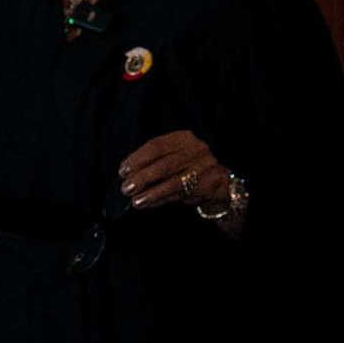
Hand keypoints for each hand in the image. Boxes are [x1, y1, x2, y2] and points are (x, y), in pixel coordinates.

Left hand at [118, 129, 239, 222]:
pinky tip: (149, 204)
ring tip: (136, 201)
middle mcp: (196, 150)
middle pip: (165, 165)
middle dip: (143, 178)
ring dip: (152, 193)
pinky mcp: (210, 186)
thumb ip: (153, 161)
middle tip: (126, 188)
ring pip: (174, 183)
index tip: (123, 171)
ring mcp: (205, 168)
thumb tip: (127, 173)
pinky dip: (162, 200)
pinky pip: (182, 195)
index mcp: (183, 138)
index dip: (137, 159)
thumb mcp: (173, 154)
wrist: (219, 179)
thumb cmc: (187, 165)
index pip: (157, 146)